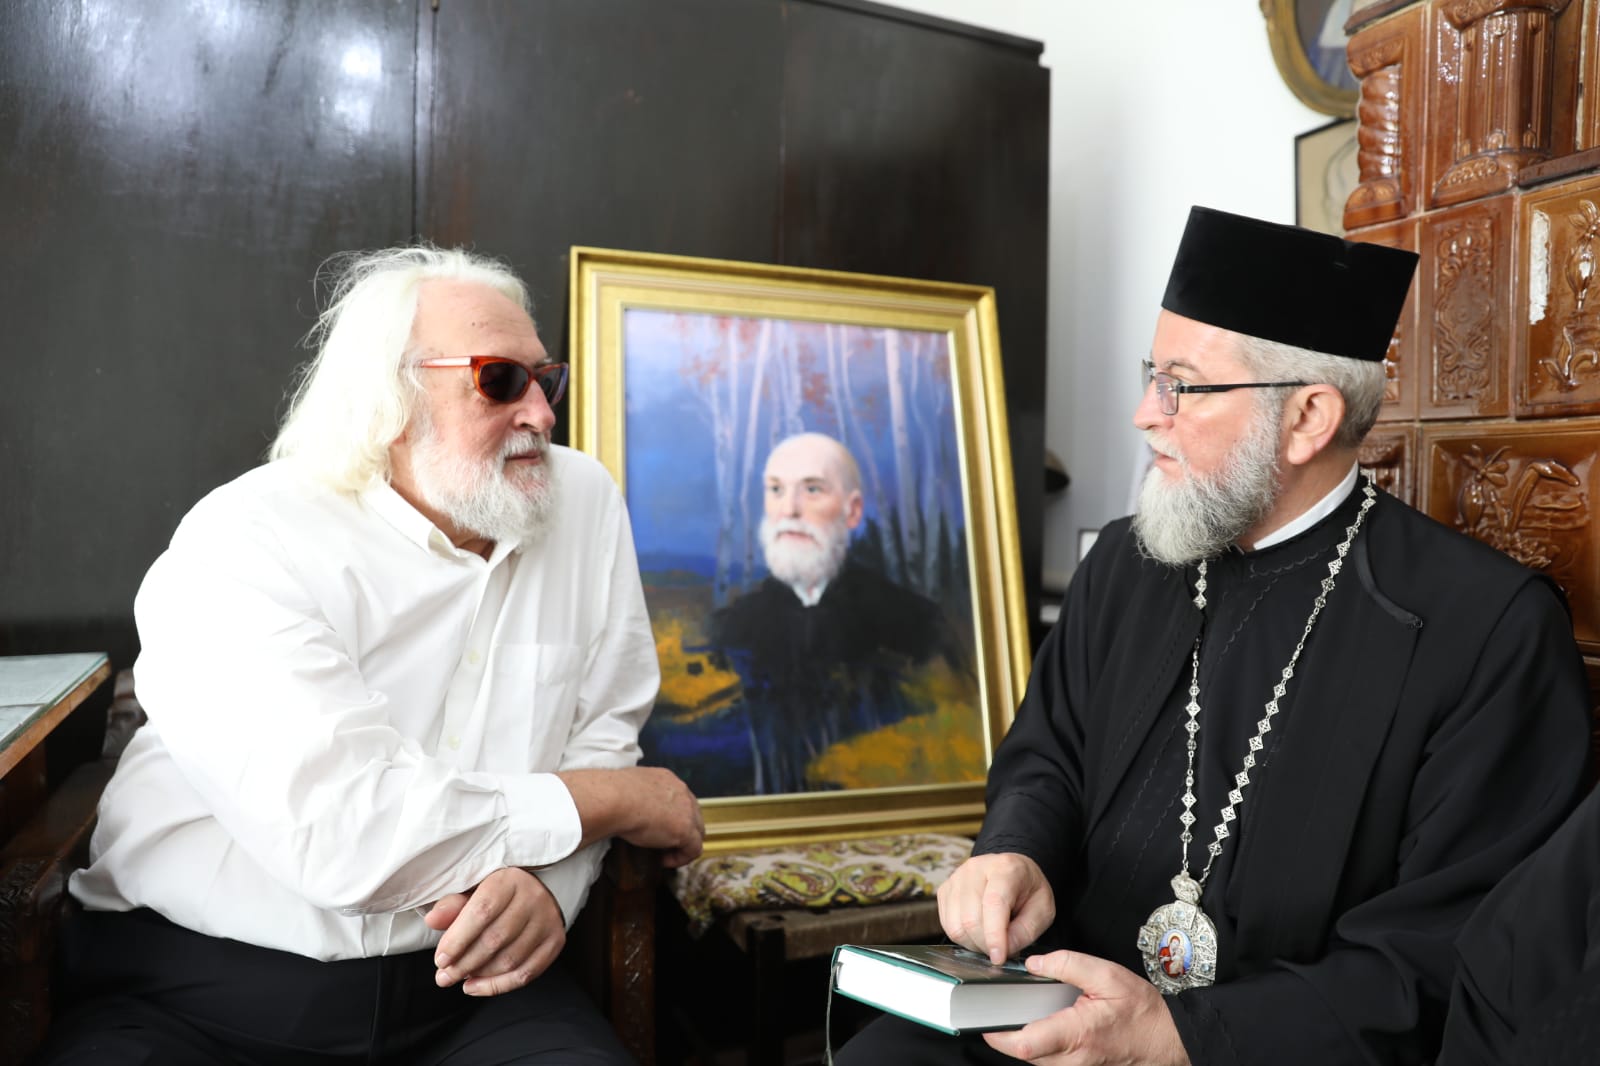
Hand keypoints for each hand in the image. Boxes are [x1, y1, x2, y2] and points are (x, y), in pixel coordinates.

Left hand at [425, 866, 564, 995]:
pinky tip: (476, 986)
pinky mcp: (555, 941)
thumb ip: (453, 906)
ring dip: (480, 975)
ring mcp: (548, 921)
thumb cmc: (497, 893)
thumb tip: (432, 920)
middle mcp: (533, 898)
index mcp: (509, 880)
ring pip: (511, 959)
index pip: (482, 912)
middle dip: (465, 963)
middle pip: (495, 939)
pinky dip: (498, 986)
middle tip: (444, 977)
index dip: (458, 939)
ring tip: (459, 979)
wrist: (540, 889)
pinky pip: (527, 973)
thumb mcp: (474, 890)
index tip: (440, 959)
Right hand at [559, 766, 704, 866]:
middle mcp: (681, 791)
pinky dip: (680, 858)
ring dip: (682, 845)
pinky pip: (693, 849)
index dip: (672, 816)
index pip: (679, 798)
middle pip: (693, 814)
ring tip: (663, 855)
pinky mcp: (685, 830)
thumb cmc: (609, 793)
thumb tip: (612, 807)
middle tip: (664, 844)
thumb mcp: (623, 789)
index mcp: (666, 779)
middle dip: (682, 830)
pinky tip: (664, 861)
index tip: (658, 829)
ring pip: (697, 831)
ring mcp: (686, 810)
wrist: (612, 799)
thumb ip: (628, 796)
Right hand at [937, 852, 1054, 963]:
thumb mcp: (1043, 911)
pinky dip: (963, 938)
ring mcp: (956, 878)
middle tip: (1001, 950)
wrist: (1014, 872)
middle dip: (985, 944)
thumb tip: (1004, 950)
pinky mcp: (944, 890)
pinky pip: (947, 925)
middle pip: (970, 918)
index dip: (994, 935)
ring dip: (973, 944)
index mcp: (1006, 868)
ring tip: (990, 940)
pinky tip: (978, 933)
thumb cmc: (1029, 891)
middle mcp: (976, 868)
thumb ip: (1025, 931)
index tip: (999, 958)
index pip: (994, 903)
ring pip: (955, 925)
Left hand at [982, 951, 1188, 1064]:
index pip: (1025, 1044)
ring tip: (1020, 1012)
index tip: (984, 1019)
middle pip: (1024, 1054)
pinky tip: (1043, 1023)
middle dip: (1006, 1034)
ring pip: (1035, 1060)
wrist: (1168, 1039)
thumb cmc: (1142, 1010)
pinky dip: (1039, 1044)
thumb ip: (1067, 965)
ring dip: (1022, 1039)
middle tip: (997, 1008)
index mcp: (1077, 1034)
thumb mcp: (1107, 975)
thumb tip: (1034, 964)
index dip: (998, 1035)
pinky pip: (1049, 1061)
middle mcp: (1074, 1059)